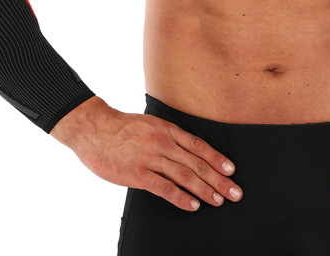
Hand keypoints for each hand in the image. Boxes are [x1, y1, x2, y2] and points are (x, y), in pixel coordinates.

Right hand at [51, 97, 242, 211]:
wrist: (95, 129)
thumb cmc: (122, 128)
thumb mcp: (150, 124)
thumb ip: (168, 137)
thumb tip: (186, 152)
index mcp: (168, 129)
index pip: (198, 145)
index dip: (216, 158)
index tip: (231, 170)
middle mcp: (163, 142)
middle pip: (197, 163)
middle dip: (218, 179)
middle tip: (235, 192)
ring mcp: (151, 158)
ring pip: (185, 176)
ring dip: (205, 189)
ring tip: (219, 201)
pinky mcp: (137, 174)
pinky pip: (164, 187)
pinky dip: (181, 197)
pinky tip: (193, 205)